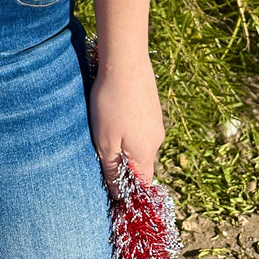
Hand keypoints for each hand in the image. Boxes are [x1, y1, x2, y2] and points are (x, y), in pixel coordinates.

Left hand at [88, 58, 164, 200]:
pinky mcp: (151, 105)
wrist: (126, 62)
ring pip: (140, 142)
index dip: (129, 189)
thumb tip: (119, 196)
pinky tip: (114, 112)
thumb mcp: (105, 142)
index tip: (112, 186)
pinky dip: (128, 125)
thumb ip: (113, 170)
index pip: (142, 183)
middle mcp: (156, 140)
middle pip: (141, 163)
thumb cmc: (111, 104)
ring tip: (106, 128)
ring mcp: (156, 121)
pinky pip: (140, 125)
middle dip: (124, 164)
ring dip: (125, 142)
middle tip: (102, 153)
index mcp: (145, 153)